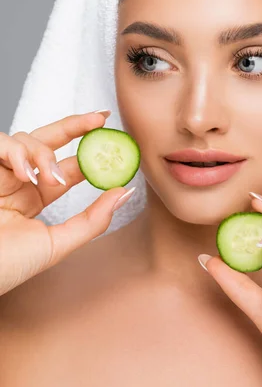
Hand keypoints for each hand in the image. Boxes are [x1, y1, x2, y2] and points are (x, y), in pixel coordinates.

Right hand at [0, 111, 134, 295]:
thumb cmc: (7, 266)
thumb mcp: (57, 244)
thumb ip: (93, 220)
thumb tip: (124, 192)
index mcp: (35, 198)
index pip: (67, 166)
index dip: (90, 152)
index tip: (112, 139)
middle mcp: (18, 181)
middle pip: (50, 140)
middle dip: (76, 126)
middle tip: (99, 120)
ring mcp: (0, 172)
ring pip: (28, 138)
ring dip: (44, 154)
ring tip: (50, 178)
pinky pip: (0, 141)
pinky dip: (16, 152)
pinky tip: (25, 173)